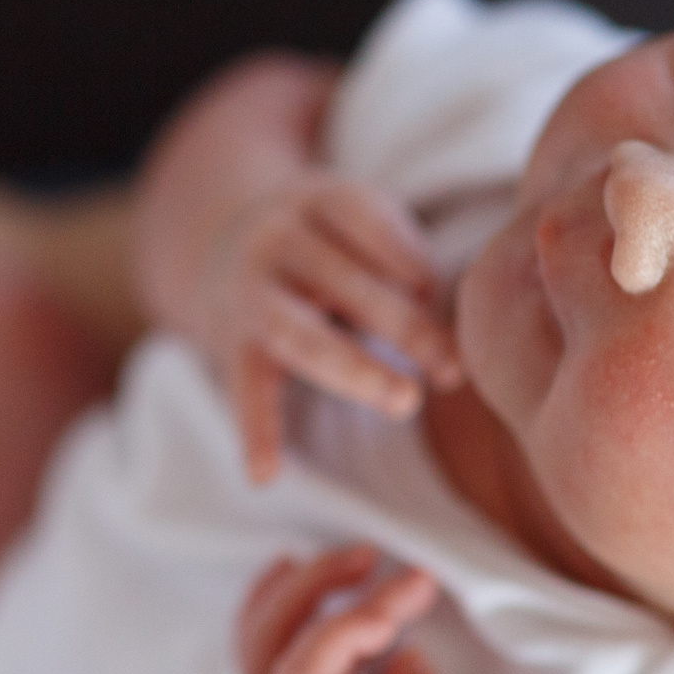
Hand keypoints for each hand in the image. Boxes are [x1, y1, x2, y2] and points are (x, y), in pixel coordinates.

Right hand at [134, 54, 464, 482]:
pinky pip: (245, 389)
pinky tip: (267, 474)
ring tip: (405, 402)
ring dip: (356, 370)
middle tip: (453, 370)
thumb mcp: (361, 227)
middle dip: (405, 326)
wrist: (215, 237)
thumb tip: (454, 352)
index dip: (419, 271)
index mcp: (322, 199)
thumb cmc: (328, 242)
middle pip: (346, 282)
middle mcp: (277, 238)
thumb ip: (408, 270)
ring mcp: (249, 292)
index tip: (457, 313)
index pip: (375, 229)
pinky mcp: (231, 343)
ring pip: (301, 334)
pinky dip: (256, 431)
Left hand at [237, 546, 449, 673]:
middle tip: (376, 557)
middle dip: (318, 584)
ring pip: (255, 637)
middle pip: (270, 637)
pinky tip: (293, 575)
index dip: (353, 620)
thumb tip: (408, 656)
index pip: (309, 666)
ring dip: (296, 587)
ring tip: (349, 559)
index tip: (408, 593)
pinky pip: (256, 649)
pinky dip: (272, 605)